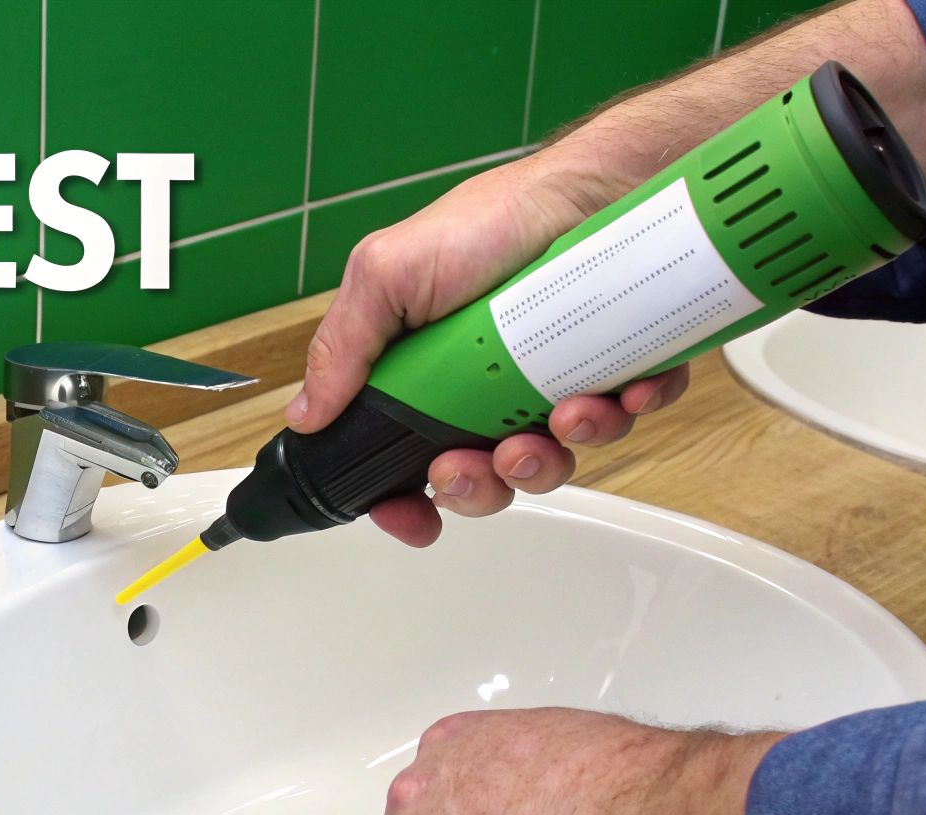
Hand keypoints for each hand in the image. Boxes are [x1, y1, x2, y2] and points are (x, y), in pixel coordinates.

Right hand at [289, 155, 690, 547]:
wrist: (590, 187)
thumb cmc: (491, 220)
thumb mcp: (388, 276)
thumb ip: (342, 347)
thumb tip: (304, 414)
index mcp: (424, 376)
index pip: (401, 460)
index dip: (403, 499)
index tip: (412, 517)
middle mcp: (484, 389)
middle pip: (478, 479)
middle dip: (481, 485)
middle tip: (481, 460)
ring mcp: (547, 386)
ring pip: (548, 463)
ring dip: (551, 456)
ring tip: (560, 414)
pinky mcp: (610, 376)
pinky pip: (621, 423)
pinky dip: (621, 413)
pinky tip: (620, 387)